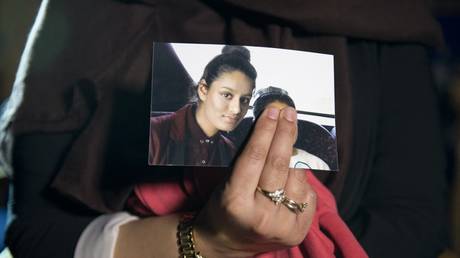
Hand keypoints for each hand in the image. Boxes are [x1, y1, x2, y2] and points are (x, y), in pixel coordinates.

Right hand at [194, 106, 316, 257]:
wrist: (227, 243)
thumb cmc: (223, 207)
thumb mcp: (226, 182)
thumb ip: (249, 160)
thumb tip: (273, 128)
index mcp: (235, 202)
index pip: (255, 157)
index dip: (266, 131)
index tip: (273, 111)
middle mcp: (260, 216)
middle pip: (280, 165)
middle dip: (286, 133)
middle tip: (289, 114)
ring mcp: (282, 226)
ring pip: (298, 177)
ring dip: (296, 155)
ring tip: (290, 141)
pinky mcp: (297, 232)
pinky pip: (308, 194)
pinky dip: (301, 179)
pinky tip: (293, 172)